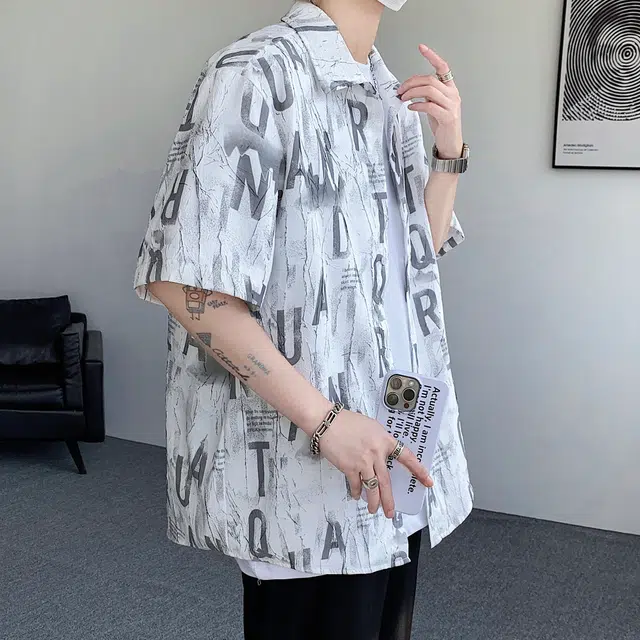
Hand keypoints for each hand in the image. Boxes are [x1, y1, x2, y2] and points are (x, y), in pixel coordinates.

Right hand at [320, 410, 433, 518]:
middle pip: (386, 481)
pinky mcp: (349, 467)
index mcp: (384, 440)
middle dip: (389, 500)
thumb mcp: (371, 427)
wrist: (328, 422)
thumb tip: (382, 455)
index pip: (406, 457)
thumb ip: (379, 441)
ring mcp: (363, 461)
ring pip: (372, 488)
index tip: (427, 480)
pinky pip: (356, 484)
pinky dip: (356, 491)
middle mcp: (376, 452)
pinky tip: (356, 495)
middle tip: (391, 512)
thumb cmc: (347, 421)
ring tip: (373, 509)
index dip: (418, 470)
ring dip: (373, 502)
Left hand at [397, 44, 462, 159]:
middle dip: (411, 83)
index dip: (432, 56)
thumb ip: (428, 95)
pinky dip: (418, 105)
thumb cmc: (442, 124)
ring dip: (412, 93)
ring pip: (430, 90)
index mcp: (450, 88)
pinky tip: (411, 107)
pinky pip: (430, 106)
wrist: (450, 144)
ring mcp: (452, 105)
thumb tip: (411, 88)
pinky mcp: (448, 117)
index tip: (421, 47)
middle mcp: (453, 94)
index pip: (443, 67)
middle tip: (400, 90)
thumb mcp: (435, 105)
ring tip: (403, 98)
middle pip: (430, 80)